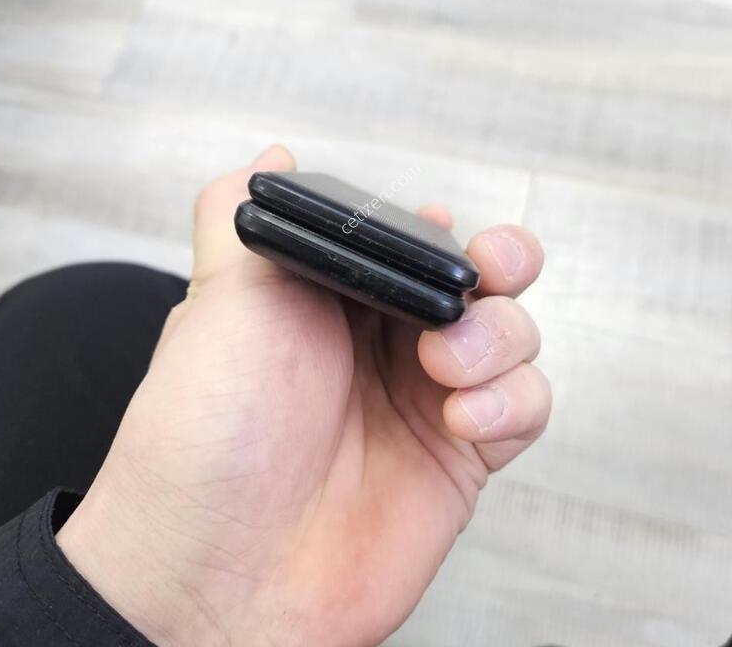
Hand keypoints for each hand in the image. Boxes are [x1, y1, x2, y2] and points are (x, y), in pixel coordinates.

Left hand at [56, 145, 550, 646]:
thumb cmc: (206, 432)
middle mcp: (387, 345)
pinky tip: (461, 418)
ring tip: (443, 365)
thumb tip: (270, 155)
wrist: (213, 576)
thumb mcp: (220, 302)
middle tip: (488, 275)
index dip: (442, 232)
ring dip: (497, 338)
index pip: (415, 245)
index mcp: (338, 301)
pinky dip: (511, 401)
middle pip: (483, 284)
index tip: (441, 233)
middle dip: (503, 265)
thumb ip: (242, 216)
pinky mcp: (461, 459)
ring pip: (514, 338)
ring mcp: (428, 402)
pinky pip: (525, 409)